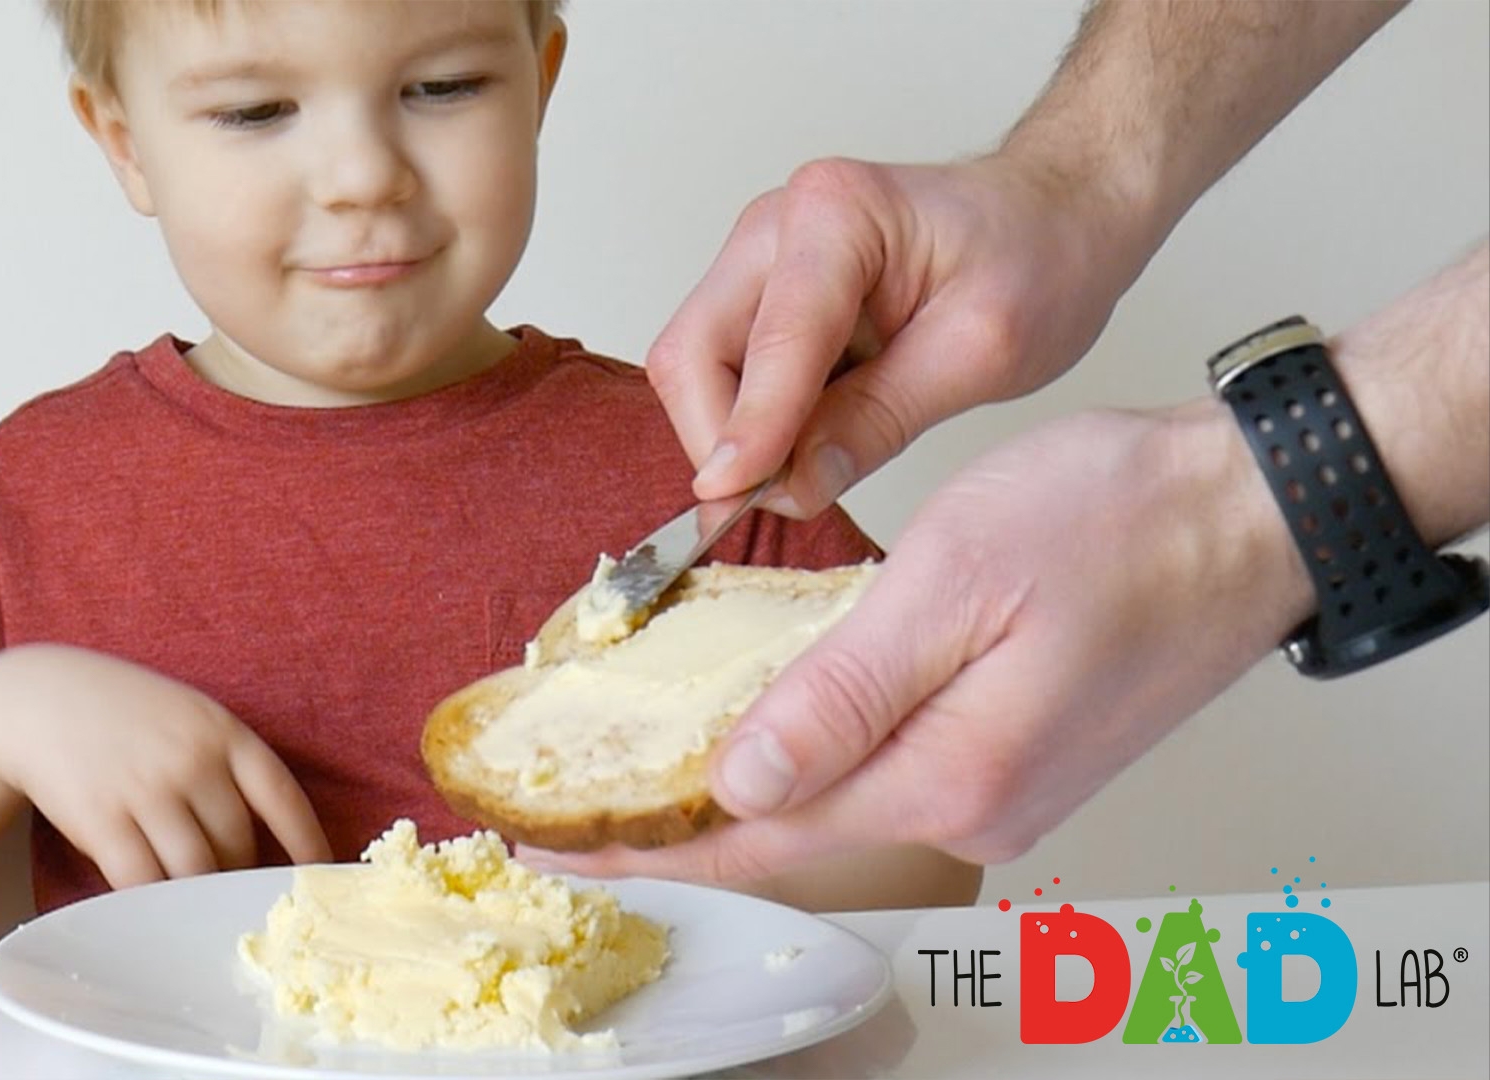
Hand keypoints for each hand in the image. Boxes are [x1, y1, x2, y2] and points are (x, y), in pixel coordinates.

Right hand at [0, 644, 331, 887]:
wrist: (37, 700)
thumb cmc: (123, 713)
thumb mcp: (188, 714)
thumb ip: (226, 761)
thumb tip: (268, 837)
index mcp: (222, 731)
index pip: (282, 797)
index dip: (306, 842)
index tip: (319, 873)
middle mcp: (192, 760)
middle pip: (237, 844)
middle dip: (237, 874)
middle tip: (231, 892)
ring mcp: (147, 790)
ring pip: (194, 869)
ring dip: (198, 894)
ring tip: (196, 904)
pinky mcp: (103, 819)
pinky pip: (143, 879)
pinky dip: (154, 900)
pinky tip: (155, 904)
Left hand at [525, 402, 1314, 881]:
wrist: (1254, 515)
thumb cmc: (1121, 522)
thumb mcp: (953, 585)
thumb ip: (841, 693)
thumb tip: (742, 779)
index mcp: (949, 774)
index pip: (757, 834)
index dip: (647, 841)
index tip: (554, 839)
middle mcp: (975, 807)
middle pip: (789, 835)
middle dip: (677, 825)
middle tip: (578, 807)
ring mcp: (1002, 790)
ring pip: (836, 805)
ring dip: (739, 791)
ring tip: (647, 774)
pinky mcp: (1017, 759)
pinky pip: (885, 775)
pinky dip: (811, 761)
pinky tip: (767, 733)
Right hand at [646, 153, 1145, 515]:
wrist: (1053, 220)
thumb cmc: (1035, 260)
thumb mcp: (982, 353)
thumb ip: (880, 419)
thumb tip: (791, 488)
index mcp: (836, 213)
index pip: (769, 341)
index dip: (750, 430)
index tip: (736, 500)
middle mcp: (775, 227)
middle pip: (694, 352)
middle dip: (721, 440)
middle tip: (777, 503)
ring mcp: (758, 261)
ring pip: (695, 370)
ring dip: (732, 437)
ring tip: (804, 476)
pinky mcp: (760, 298)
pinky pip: (722, 375)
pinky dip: (751, 426)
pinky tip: (805, 450)